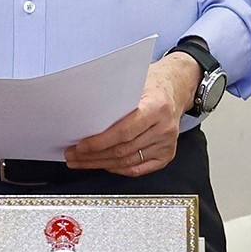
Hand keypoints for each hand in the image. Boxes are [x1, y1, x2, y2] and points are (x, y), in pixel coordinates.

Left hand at [65, 53, 200, 175]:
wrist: (177, 88)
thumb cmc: (153, 83)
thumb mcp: (136, 82)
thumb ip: (116, 97)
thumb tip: (85, 111)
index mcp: (157, 107)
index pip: (124, 131)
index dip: (99, 142)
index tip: (81, 146)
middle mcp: (164, 127)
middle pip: (123, 150)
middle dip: (94, 156)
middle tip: (73, 156)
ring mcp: (167, 143)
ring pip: (128, 161)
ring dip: (102, 164)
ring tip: (82, 162)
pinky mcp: (167, 154)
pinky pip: (139, 169)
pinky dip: (119, 169)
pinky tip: (105, 165)